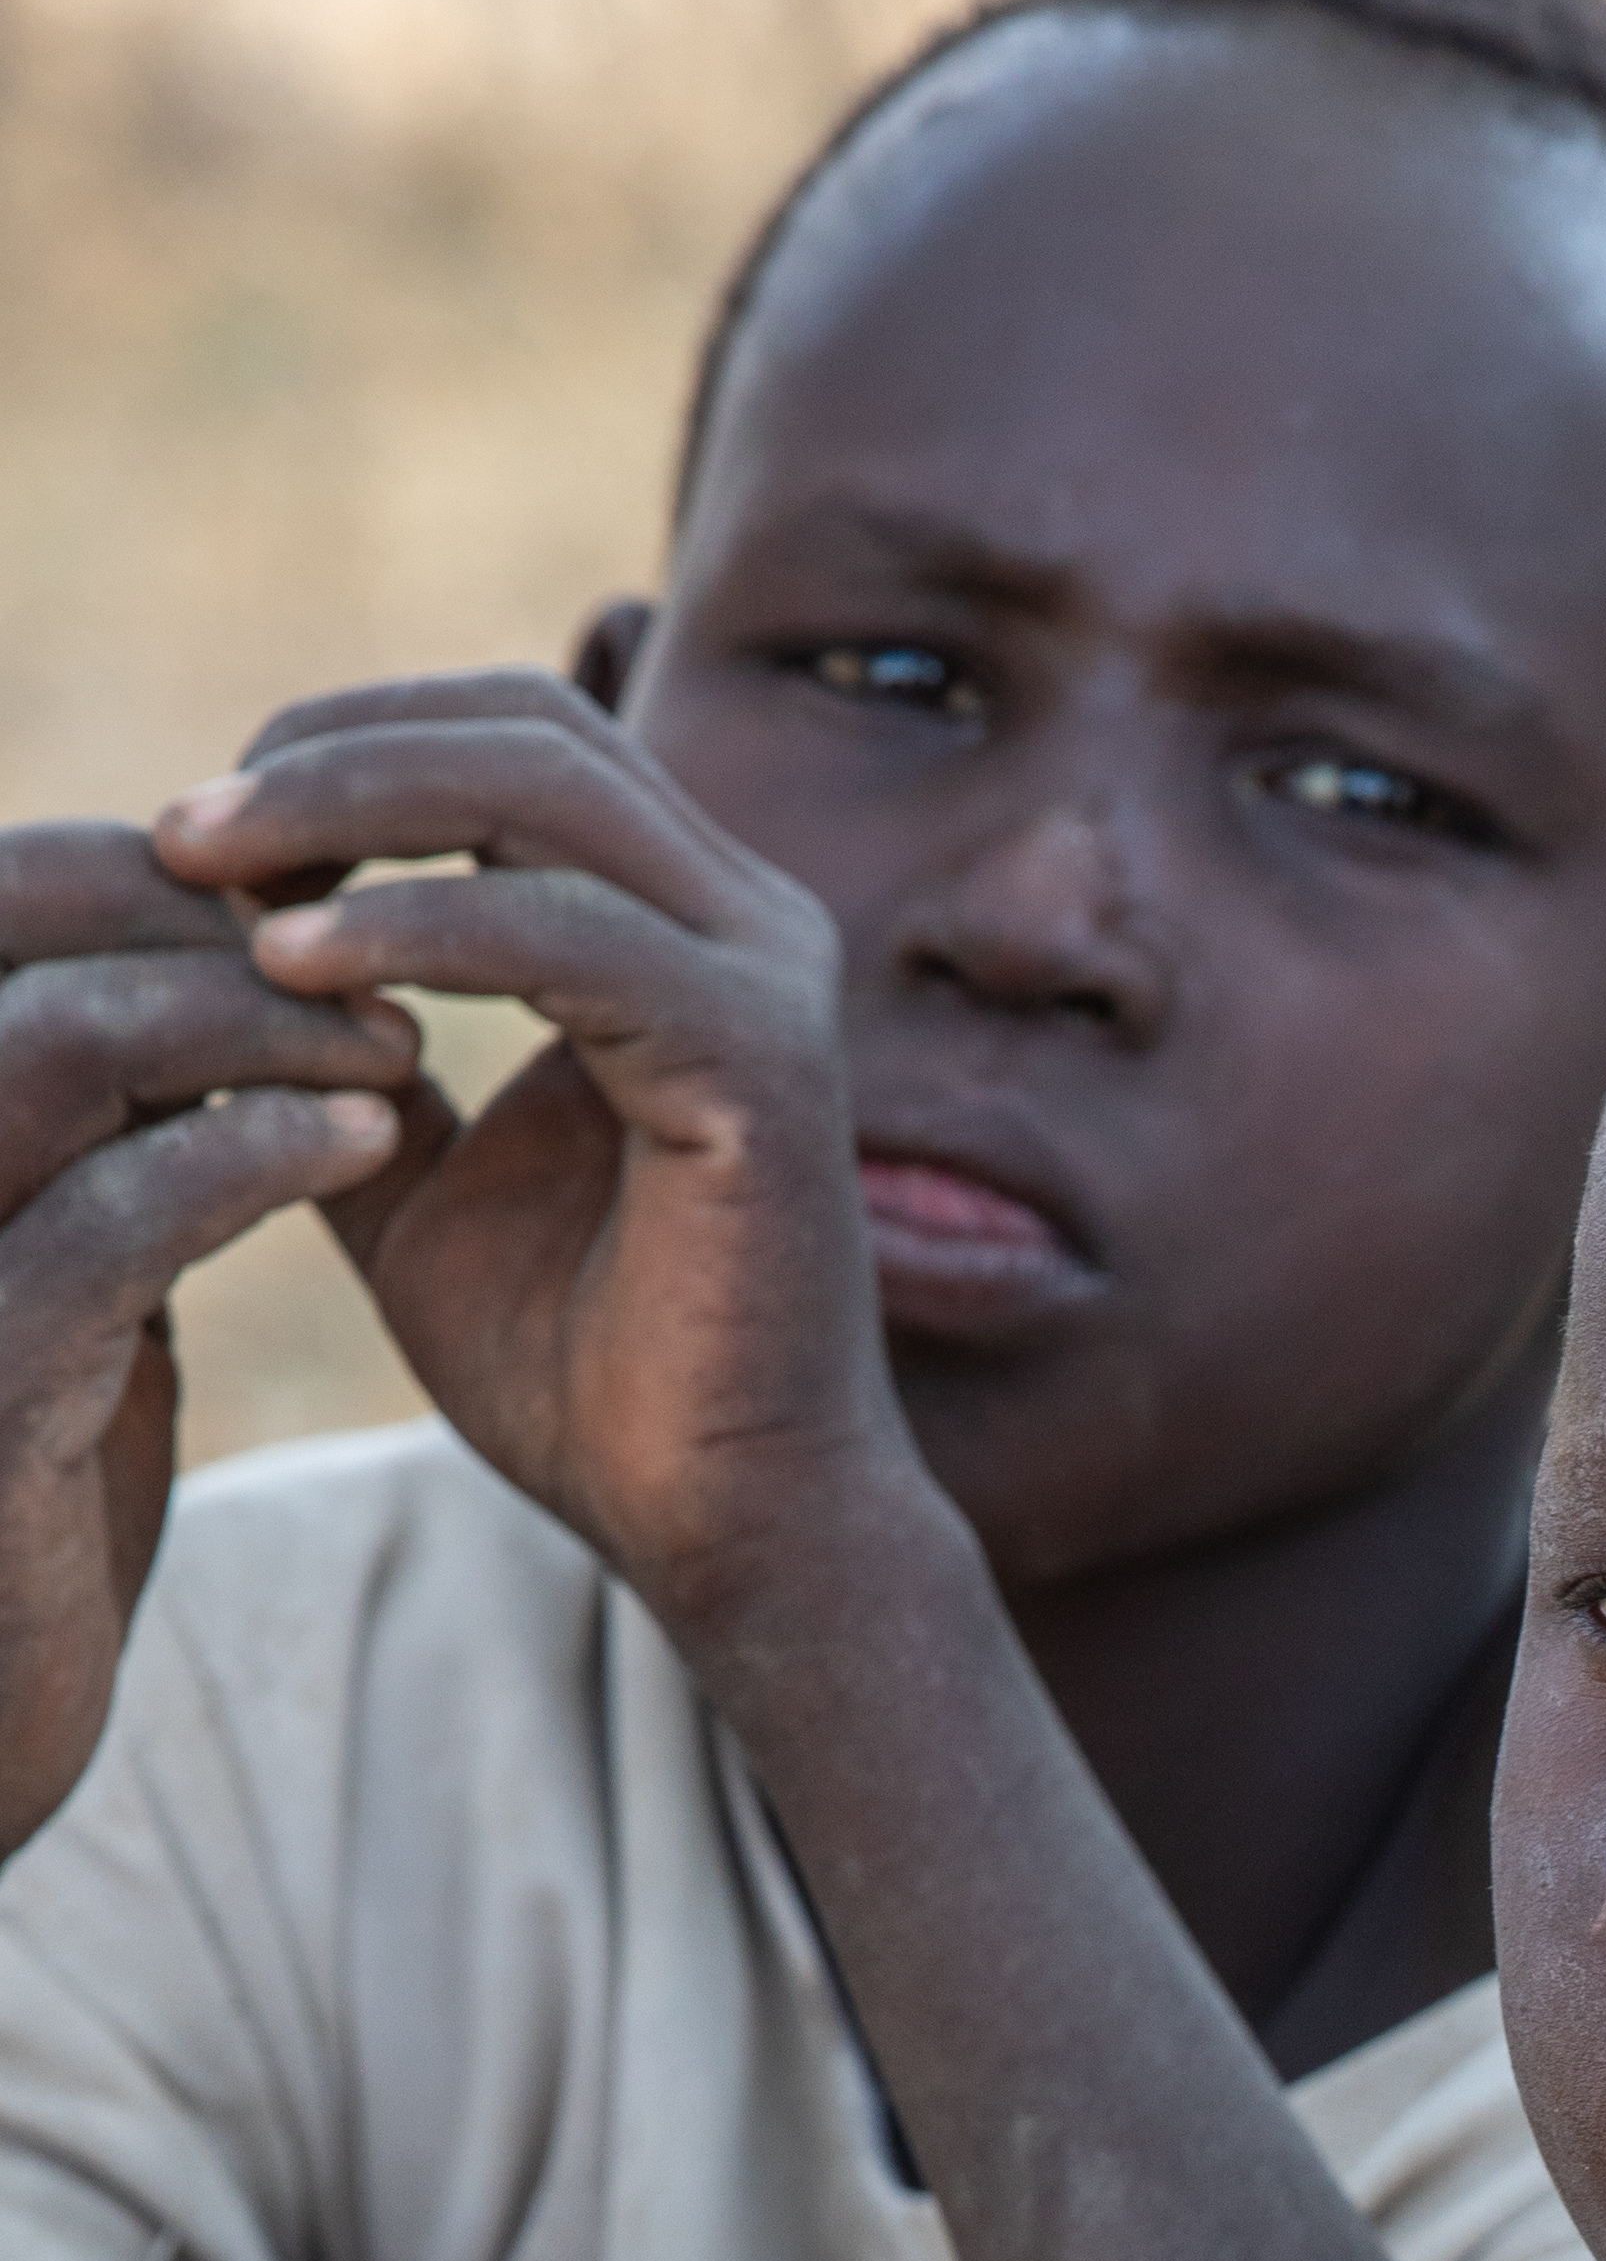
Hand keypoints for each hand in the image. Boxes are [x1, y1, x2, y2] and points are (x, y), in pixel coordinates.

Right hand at [0, 826, 408, 1855]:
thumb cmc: (24, 1464)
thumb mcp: (61, 1253)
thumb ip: (105, 1116)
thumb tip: (220, 960)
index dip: (155, 866)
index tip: (324, 896)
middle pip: (8, 925)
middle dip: (207, 913)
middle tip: (382, 943)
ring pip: (49, 1045)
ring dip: (243, 1019)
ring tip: (399, 1041)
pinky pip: (108, 1223)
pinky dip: (248, 1157)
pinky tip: (370, 1140)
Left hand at [153, 676, 919, 1646]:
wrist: (729, 1531)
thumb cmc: (593, 1382)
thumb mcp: (417, 1188)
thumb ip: (341, 1066)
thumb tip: (209, 964)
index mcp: (681, 931)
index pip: (510, 742)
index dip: (350, 749)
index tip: (204, 837)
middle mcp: (745, 926)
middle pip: (525, 728)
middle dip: (334, 752)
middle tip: (183, 830)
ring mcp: (766, 983)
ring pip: (544, 791)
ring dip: (353, 807)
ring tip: (211, 871)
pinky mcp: (763, 1064)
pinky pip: (565, 932)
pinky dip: (417, 929)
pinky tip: (297, 968)